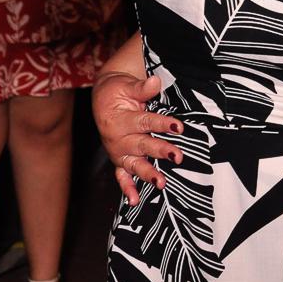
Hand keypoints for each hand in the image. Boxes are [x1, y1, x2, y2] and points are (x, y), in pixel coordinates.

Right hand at [92, 71, 183, 205]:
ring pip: (134, 164)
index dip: (162, 124)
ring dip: (147, 174)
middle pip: (142, 145)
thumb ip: (142, 87)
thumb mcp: (127, 85)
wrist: (103, 99)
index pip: (146, 121)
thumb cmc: (118, 91)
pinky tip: (135, 201)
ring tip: (161, 183)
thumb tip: (155, 80)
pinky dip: (127, 189)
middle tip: (177, 156)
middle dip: (160, 151)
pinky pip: (121, 176)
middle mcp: (118, 138)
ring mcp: (118, 151)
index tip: (179, 127)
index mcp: (121, 119)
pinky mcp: (119, 159)